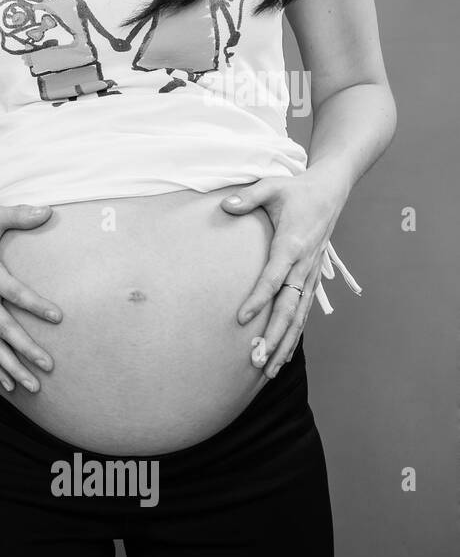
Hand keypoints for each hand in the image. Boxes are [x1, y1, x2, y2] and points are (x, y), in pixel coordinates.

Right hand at [0, 204, 62, 392]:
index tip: (58, 316)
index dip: (35, 305)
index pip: (14, 292)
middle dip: (25, 350)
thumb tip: (49, 211)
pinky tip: (8, 383)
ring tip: (31, 386)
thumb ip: (20, 215)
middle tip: (48, 366)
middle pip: (2, 328)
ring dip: (9, 367)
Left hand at [222, 166, 353, 377]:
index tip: (242, 319)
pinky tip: (283, 355)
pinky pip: (303, 311)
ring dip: (285, 343)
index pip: (274, 278)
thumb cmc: (296, 189)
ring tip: (269, 370)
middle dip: (274, 335)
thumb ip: (248, 197)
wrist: (330, 190)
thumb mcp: (271, 186)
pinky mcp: (311, 278)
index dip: (259, 299)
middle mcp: (304, 264)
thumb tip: (225, 205)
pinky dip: (294, 334)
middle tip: (258, 361)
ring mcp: (310, 274)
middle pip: (290, 307)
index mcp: (293, 244)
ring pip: (299, 316)